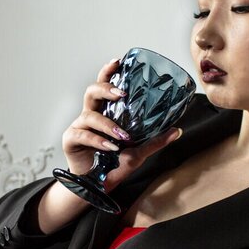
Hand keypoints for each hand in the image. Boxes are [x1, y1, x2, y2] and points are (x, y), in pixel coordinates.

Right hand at [61, 58, 182, 191]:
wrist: (97, 187)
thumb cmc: (113, 165)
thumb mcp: (138, 153)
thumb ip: (155, 141)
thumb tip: (177, 130)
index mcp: (104, 113)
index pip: (104, 87)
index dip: (108, 72)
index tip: (118, 61)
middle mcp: (90, 116)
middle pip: (91, 92)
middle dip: (106, 88)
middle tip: (122, 93)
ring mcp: (79, 127)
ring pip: (89, 115)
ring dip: (107, 124)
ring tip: (122, 135)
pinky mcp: (70, 141)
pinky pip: (83, 134)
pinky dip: (98, 140)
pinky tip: (109, 147)